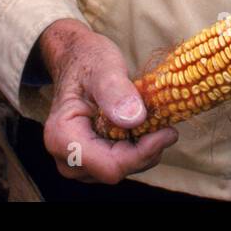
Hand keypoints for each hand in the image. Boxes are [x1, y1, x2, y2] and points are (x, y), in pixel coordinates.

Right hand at [35, 19, 177, 184]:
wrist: (77, 60)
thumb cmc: (87, 60)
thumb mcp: (103, 67)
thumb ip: (115, 91)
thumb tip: (134, 119)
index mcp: (62, 137)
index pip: (109, 165)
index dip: (142, 153)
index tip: (168, 131)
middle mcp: (66, 157)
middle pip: (117, 170)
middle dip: (145, 149)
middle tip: (164, 120)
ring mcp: (78, 163)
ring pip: (123, 169)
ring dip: (144, 147)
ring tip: (151, 117)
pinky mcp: (92, 161)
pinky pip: (123, 163)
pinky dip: (139, 146)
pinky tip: (143, 124)